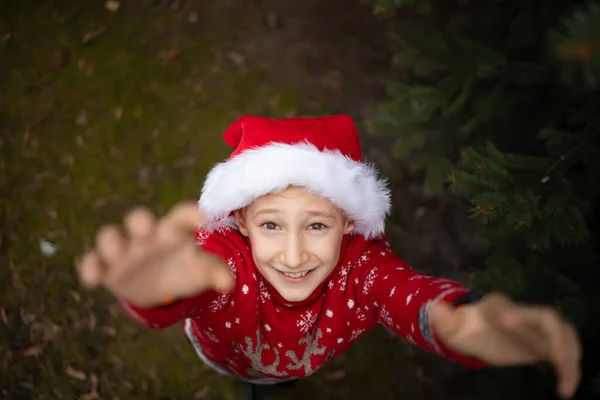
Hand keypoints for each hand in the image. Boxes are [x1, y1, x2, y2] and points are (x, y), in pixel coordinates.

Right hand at [76, 202, 233, 307]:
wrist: (161, 287)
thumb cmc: (184, 269)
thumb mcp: (202, 270)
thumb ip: (216, 272)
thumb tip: (229, 283)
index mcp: (172, 232)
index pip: (180, 216)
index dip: (190, 214)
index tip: (203, 218)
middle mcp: (146, 236)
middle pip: (137, 218)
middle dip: (139, 221)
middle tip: (146, 232)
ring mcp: (124, 250)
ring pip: (109, 236)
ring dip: (111, 243)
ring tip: (118, 257)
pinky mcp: (107, 267)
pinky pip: (92, 261)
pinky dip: (89, 268)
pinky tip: (93, 281)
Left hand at [429, 292, 581, 398]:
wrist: (477, 331)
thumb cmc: (465, 328)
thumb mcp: (451, 326)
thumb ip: (443, 320)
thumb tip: (434, 309)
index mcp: (496, 308)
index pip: (506, 306)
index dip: (512, 313)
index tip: (510, 321)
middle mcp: (521, 314)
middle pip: (545, 316)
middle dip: (552, 332)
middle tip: (553, 355)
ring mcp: (535, 328)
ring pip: (563, 332)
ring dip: (568, 352)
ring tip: (566, 376)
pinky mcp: (545, 345)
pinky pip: (565, 352)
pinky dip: (569, 368)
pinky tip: (565, 390)